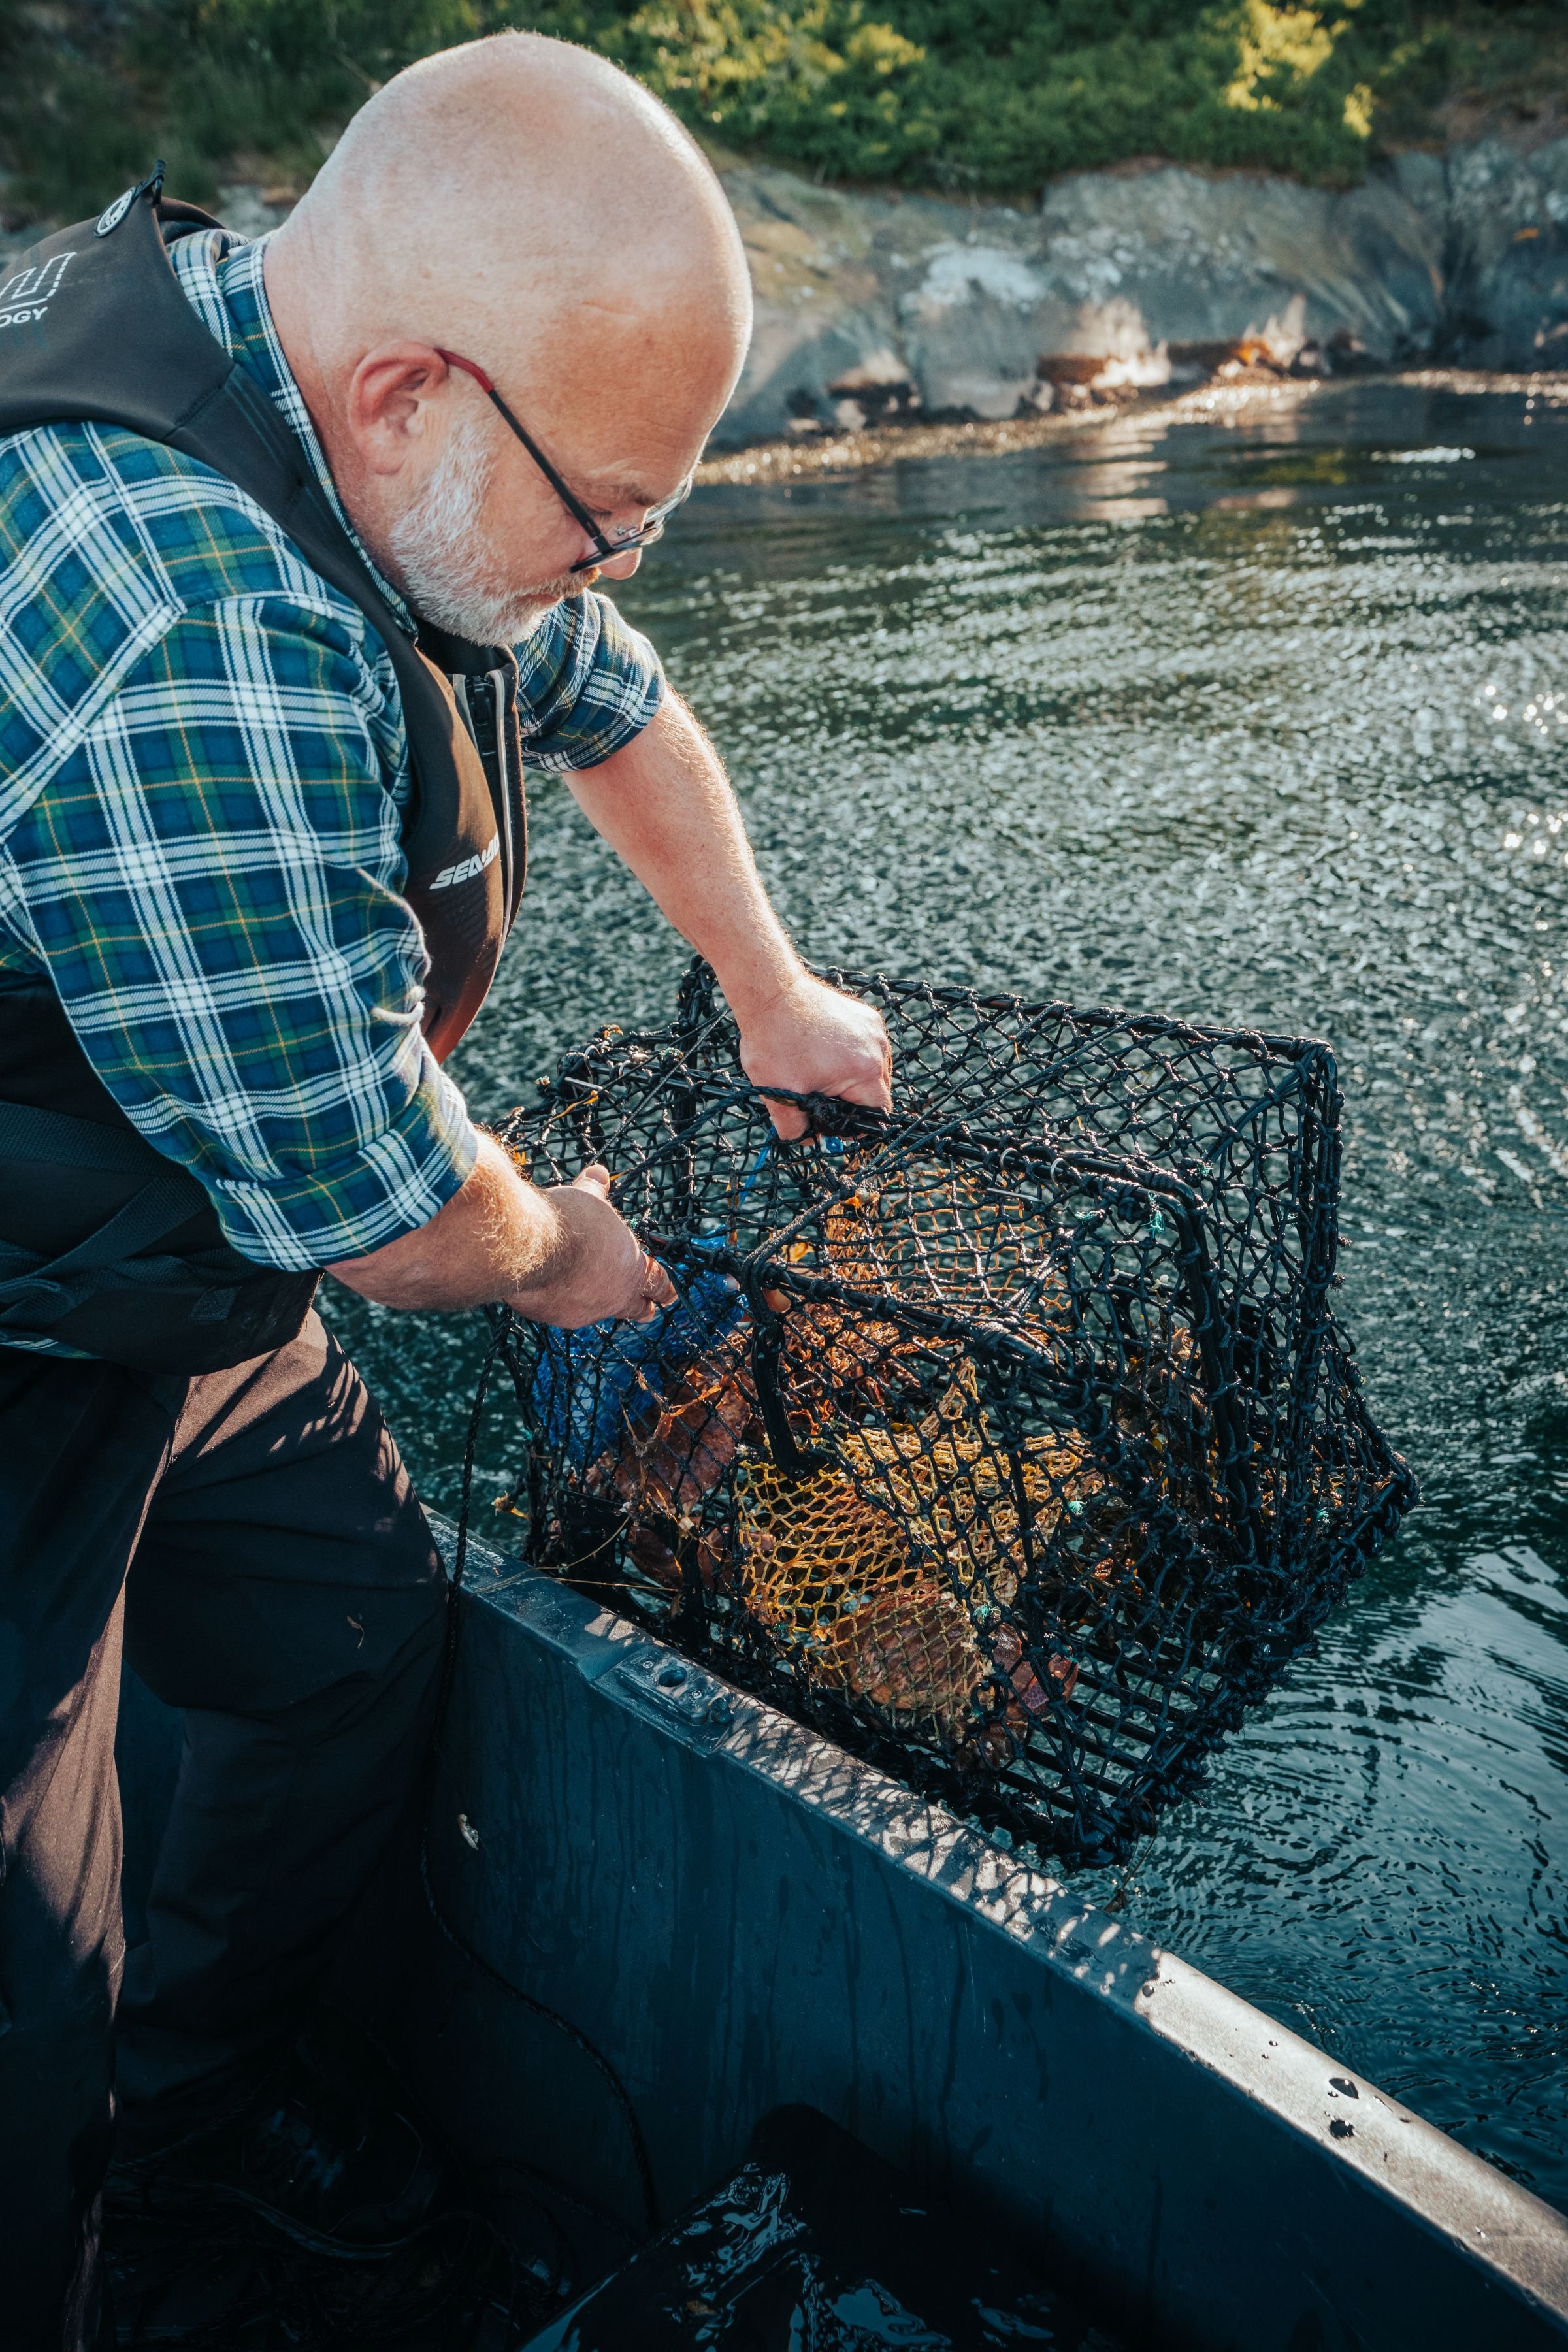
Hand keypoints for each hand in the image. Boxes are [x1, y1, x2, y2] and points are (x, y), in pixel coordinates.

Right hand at [505, 1164, 676, 1328]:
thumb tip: (600, 1172)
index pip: (656, 1283)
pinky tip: (553, 1290)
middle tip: (648, 1311)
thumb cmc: (567, 1222)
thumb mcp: (587, 1199)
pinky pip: (563, 1310)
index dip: (663, 1288)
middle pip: (635, 1309)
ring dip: (598, 1303)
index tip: (669, 1295)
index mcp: (631, 1268)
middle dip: (641, 1308)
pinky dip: (561, 1301)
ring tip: (597, 1299)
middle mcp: (612, 1297)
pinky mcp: (554, 1316)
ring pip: (596, 1311)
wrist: (531, 1248)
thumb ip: (595, 1190)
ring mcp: (584, 1311)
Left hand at [737, 972, 892, 1140]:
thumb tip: (804, 1142)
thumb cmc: (774, 1040)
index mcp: (865, 1070)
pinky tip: (822, 1054)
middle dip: (850, 1102)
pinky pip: (865, 1049)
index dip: (854, 1127)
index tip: (831, 1123)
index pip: (876, 1113)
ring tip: (819, 1073)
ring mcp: (873, 1029)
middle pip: (876, 1093)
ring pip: (871, 1071)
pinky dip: (848, 1058)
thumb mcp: (779, 1094)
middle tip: (820, 1100)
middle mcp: (877, 1047)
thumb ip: (794, 1129)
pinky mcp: (865, 1016)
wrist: (770, 992)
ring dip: (850, 1080)